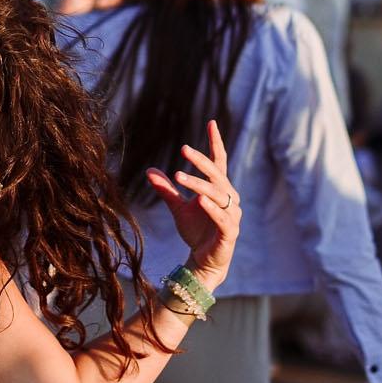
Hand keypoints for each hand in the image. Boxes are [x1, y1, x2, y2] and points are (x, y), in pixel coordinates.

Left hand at [144, 120, 240, 287]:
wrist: (203, 260)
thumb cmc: (196, 231)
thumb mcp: (178, 208)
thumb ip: (167, 189)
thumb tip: (150, 170)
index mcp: (219, 189)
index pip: (219, 161)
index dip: (215, 142)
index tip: (211, 122)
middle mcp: (229, 198)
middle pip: (216, 174)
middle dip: (200, 161)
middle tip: (183, 149)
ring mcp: (231, 215)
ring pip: (218, 194)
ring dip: (199, 184)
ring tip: (180, 176)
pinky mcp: (230, 232)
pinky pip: (222, 218)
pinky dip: (212, 209)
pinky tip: (200, 201)